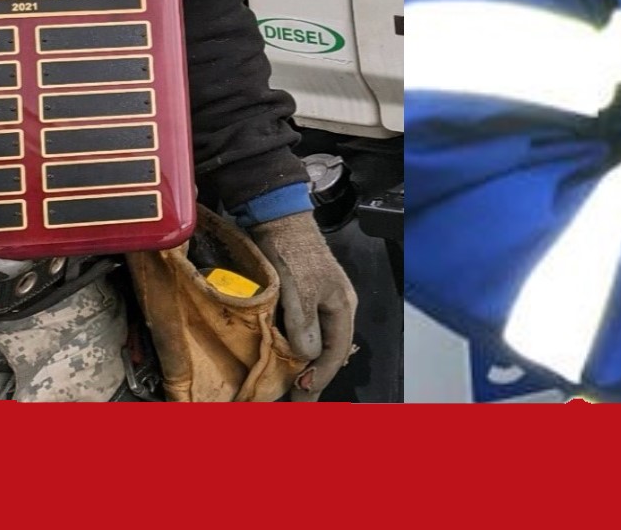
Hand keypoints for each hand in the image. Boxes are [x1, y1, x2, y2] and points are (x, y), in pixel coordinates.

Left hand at [248, 211, 358, 399]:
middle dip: (315, 376)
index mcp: (342, 307)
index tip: (302, 396)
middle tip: (298, 401)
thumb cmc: (293, 255)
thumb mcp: (300, 293)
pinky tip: (285, 358)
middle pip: (329, 350)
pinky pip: (304, 330)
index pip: (336, 353)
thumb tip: (307, 359)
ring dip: (304, 364)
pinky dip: (296, 348)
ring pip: (317, 341)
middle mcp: (336, 307)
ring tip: (290, 385)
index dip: (320, 377)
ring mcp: (321, 301)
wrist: (278, 219)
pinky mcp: (304, 296)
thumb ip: (305, 328)